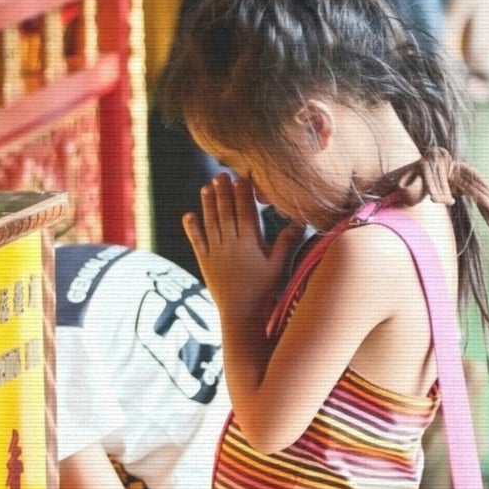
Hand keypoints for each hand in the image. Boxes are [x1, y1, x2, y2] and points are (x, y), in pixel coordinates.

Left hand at [184, 172, 293, 326]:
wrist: (241, 313)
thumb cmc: (264, 290)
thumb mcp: (278, 266)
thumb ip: (286, 243)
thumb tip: (299, 222)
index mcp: (250, 243)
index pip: (246, 212)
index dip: (243, 194)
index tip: (241, 178)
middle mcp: (231, 244)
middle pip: (226, 212)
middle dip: (223, 192)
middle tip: (220, 174)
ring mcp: (216, 252)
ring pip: (211, 222)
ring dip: (208, 204)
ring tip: (206, 187)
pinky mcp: (205, 262)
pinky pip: (197, 241)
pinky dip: (192, 228)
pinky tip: (189, 215)